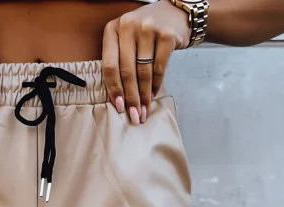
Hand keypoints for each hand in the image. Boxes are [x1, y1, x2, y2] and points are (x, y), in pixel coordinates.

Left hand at [102, 0, 190, 123]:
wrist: (174, 13)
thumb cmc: (145, 33)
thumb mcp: (126, 39)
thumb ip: (119, 60)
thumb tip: (119, 99)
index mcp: (113, 29)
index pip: (109, 65)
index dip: (114, 89)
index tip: (119, 107)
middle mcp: (128, 26)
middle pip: (127, 71)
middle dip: (131, 98)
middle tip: (134, 116)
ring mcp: (148, 28)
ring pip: (143, 72)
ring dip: (144, 96)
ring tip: (144, 110)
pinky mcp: (166, 35)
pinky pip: (159, 68)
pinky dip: (156, 85)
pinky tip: (153, 95)